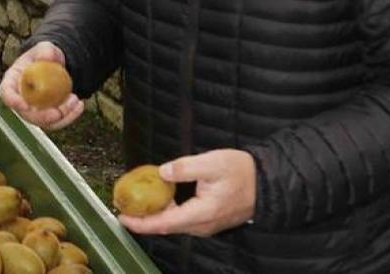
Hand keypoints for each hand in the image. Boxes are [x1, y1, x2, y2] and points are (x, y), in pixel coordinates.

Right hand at [0, 41, 83, 130]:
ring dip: (62, 116)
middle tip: (58, 112)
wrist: (56, 65)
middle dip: (42, 117)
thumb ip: (45, 50)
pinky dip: (70, 116)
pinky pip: (57, 121)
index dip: (13, 101)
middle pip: (26, 114)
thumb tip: (47, 56)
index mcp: (13, 81)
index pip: (7, 93)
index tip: (24, 105)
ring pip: (45, 121)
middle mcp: (21, 99)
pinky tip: (79, 105)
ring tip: (75, 100)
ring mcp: (34, 109)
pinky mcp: (48, 115)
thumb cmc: (45, 56)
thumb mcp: (46, 48)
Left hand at [119, 149, 255, 236]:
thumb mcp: (212, 163)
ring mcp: (206, 225)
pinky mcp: (209, 220)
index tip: (123, 218)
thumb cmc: (242, 172)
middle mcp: (202, 225)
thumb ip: (185, 167)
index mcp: (200, 213)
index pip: (163, 223)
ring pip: (174, 223)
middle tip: (124, 207)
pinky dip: (168, 212)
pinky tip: (160, 198)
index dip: (141, 223)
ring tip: (137, 202)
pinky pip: (183, 220)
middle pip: (165, 226)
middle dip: (143, 219)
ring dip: (155, 215)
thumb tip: (163, 173)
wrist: (266, 183)